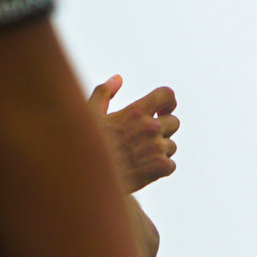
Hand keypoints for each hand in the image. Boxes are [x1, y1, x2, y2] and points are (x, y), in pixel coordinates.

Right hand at [89, 76, 178, 192]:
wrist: (83, 178)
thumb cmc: (83, 145)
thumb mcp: (88, 114)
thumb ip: (104, 93)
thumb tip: (118, 78)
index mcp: (135, 111)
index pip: (166, 95)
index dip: (167, 101)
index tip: (161, 110)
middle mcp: (150, 127)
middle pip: (174, 122)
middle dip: (162, 129)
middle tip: (143, 139)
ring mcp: (157, 147)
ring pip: (171, 145)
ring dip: (159, 150)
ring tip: (136, 157)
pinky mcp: (160, 167)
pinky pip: (171, 165)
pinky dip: (160, 168)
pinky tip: (141, 170)